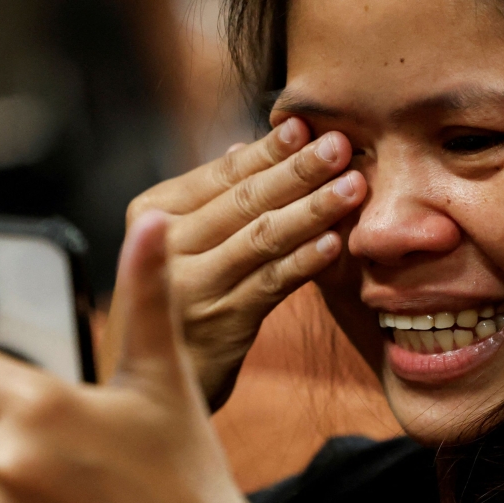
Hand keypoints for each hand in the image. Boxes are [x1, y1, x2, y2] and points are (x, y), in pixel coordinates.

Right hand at [107, 118, 366, 408]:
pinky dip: (305, 261)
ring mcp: (195, 287)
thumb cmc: (175, 295)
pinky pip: (273, 284)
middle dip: (297, 171)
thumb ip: (210, 196)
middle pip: (244, 200)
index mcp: (153, 212)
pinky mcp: (224, 322)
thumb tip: (244, 145)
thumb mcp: (179, 241)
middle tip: (339, 146)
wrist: (150, 377)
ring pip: (262, 238)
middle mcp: (167, 246)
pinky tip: (334, 242)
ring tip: (353, 187)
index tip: (305, 124)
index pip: (220, 173)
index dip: (267, 150)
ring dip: (312, 210)